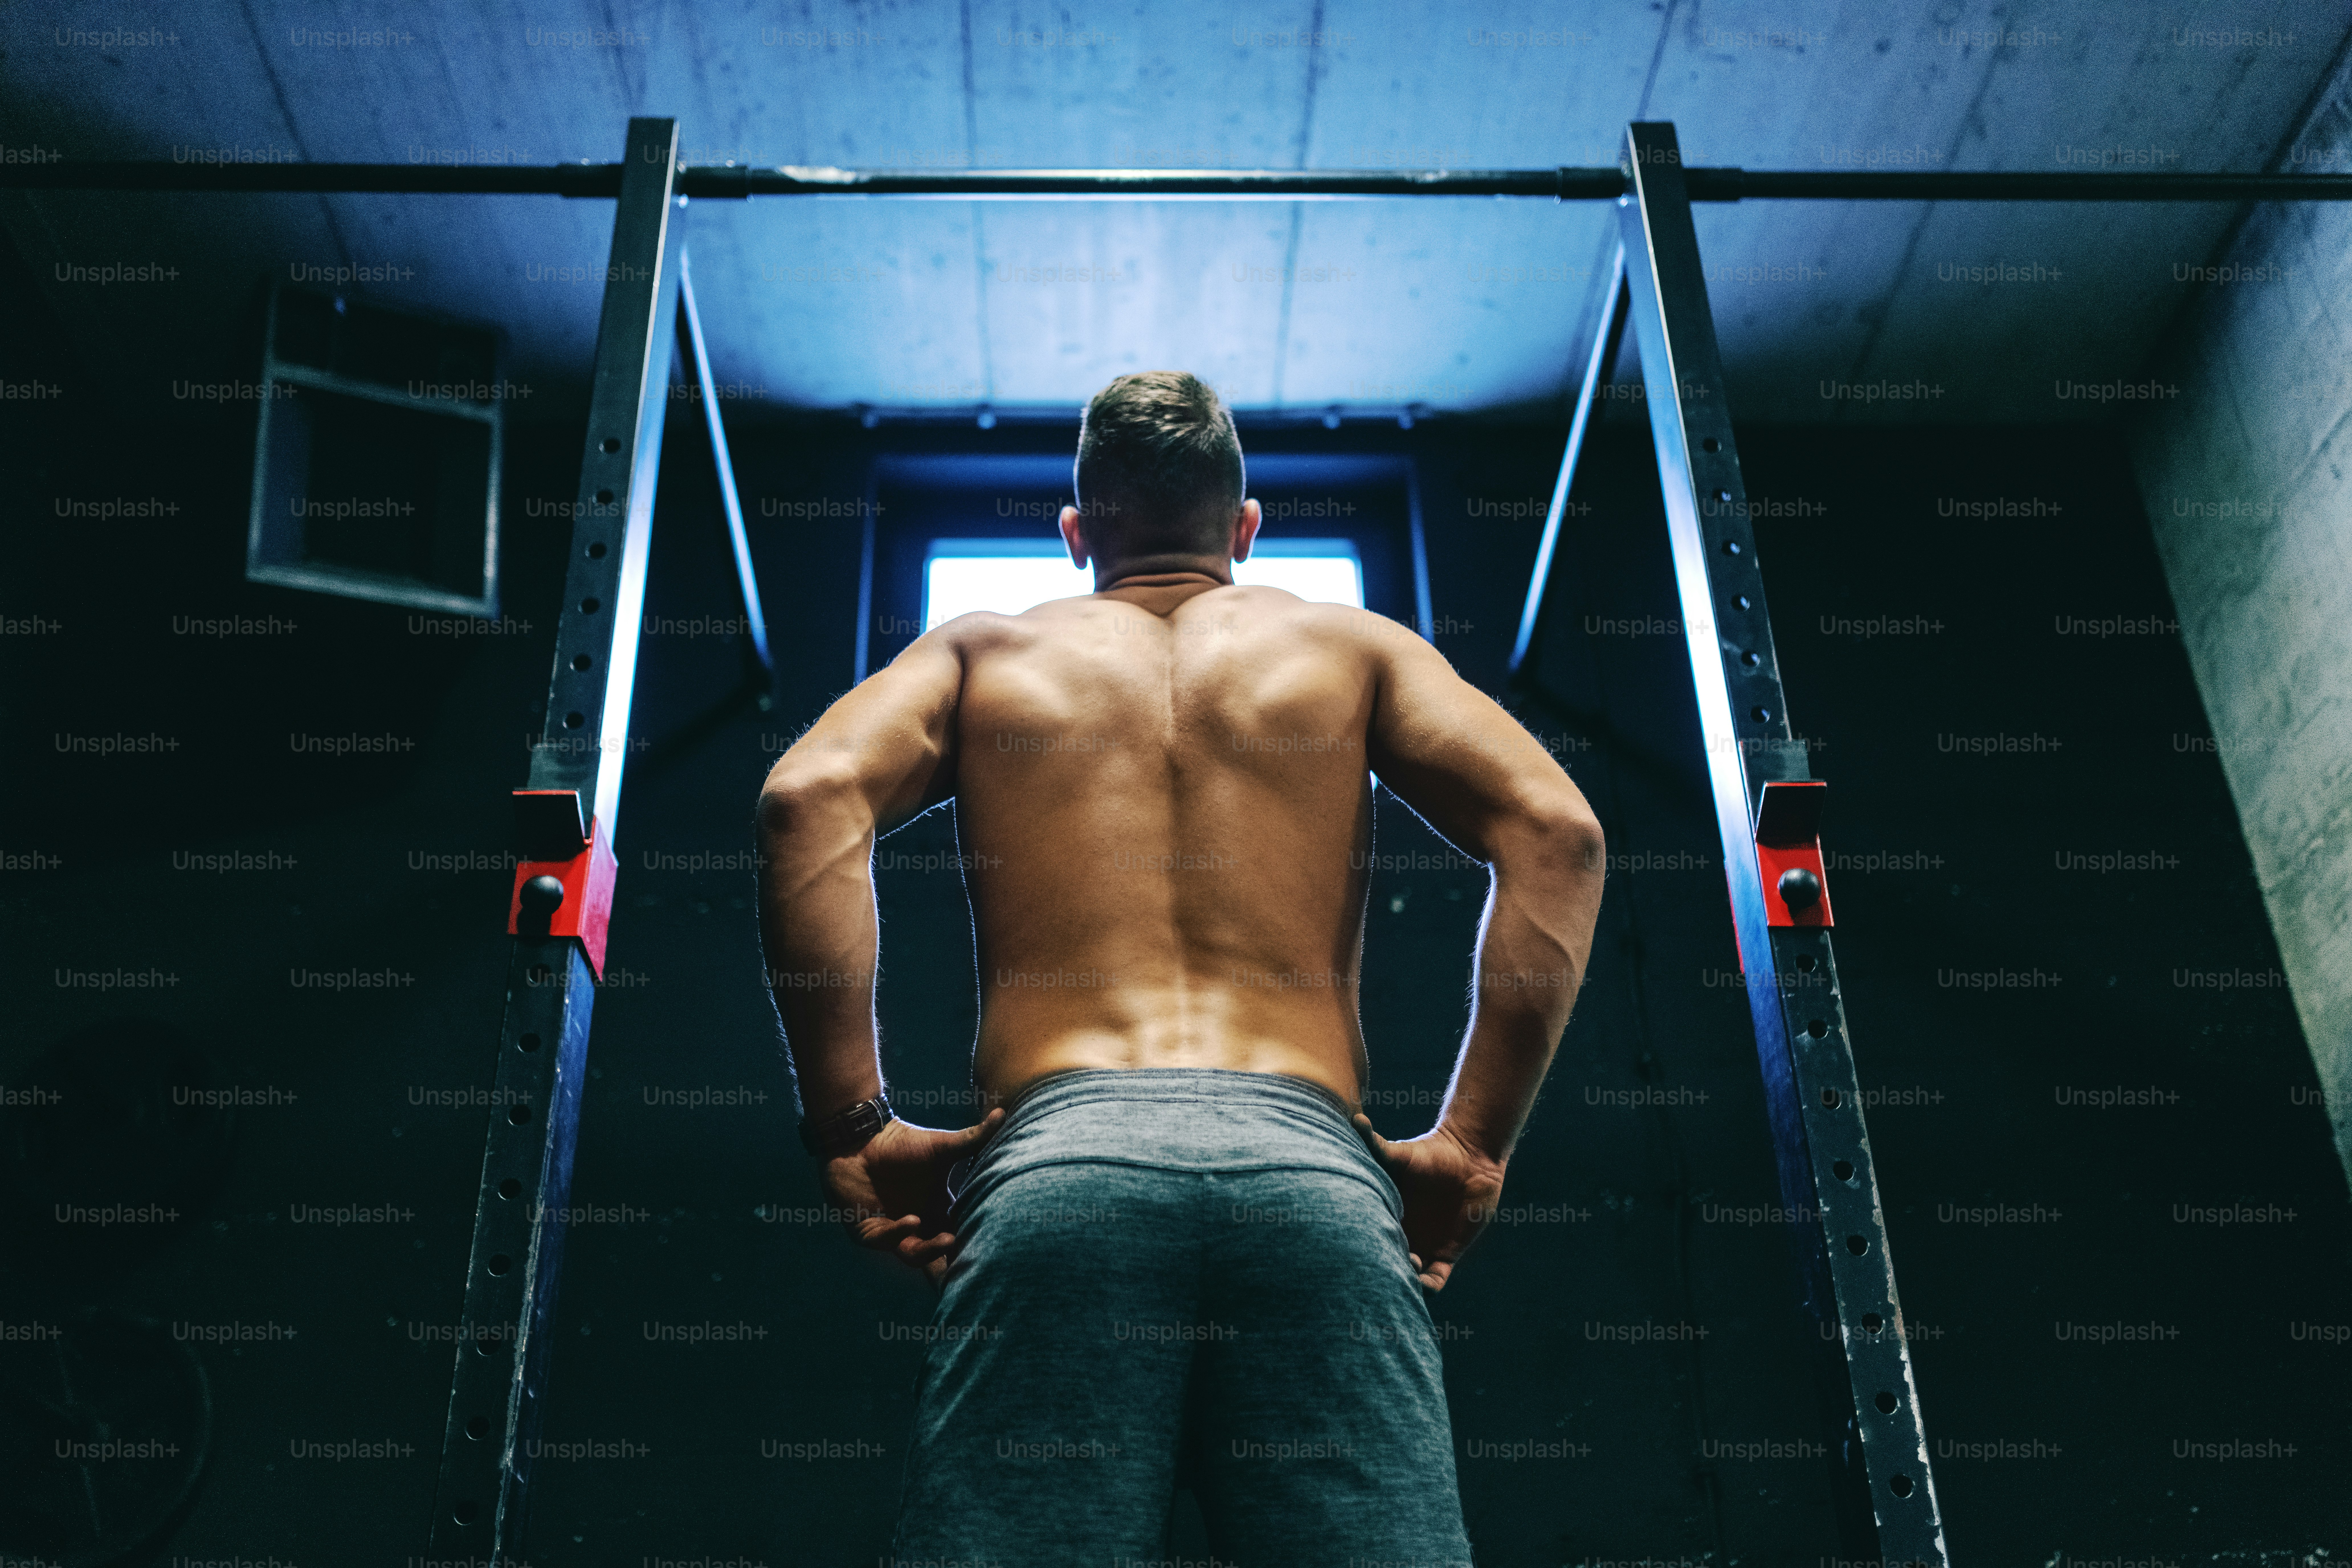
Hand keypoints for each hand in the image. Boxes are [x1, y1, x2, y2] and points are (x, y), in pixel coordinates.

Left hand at [818, 1107, 1004, 1286]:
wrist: (863, 1138)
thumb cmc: (902, 1143)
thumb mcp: (942, 1146)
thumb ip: (973, 1138)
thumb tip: (1002, 1111)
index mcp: (937, 1212)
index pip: (956, 1238)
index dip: (968, 1248)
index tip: (990, 1252)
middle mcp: (917, 1227)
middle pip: (936, 1256)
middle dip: (950, 1261)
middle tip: (968, 1258)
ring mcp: (892, 1232)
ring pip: (912, 1254)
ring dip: (929, 1251)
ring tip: (947, 1240)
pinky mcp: (868, 1231)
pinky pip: (884, 1240)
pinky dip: (899, 1234)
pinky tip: (913, 1222)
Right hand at [1351, 1114, 1505, 1291]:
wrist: (1470, 1158)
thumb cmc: (1430, 1153)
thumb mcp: (1400, 1153)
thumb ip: (1376, 1144)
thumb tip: (1355, 1119)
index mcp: (1384, 1217)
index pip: (1366, 1241)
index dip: (1362, 1250)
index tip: (1359, 1249)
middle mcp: (1400, 1236)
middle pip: (1384, 1263)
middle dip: (1380, 1270)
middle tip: (1382, 1263)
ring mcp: (1422, 1248)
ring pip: (1407, 1277)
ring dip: (1405, 1280)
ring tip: (1409, 1264)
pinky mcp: (1446, 1256)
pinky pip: (1435, 1281)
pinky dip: (1428, 1287)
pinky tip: (1423, 1281)